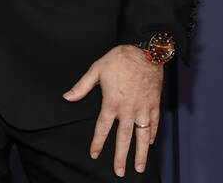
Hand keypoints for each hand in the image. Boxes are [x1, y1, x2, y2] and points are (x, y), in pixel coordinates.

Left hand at [63, 45, 162, 176]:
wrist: (146, 51)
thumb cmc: (120, 59)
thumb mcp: (96, 69)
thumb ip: (82, 86)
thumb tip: (67, 97)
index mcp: (112, 102)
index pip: (103, 128)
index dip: (97, 142)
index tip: (94, 154)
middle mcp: (128, 109)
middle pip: (123, 139)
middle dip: (120, 157)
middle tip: (119, 172)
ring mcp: (143, 108)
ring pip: (142, 136)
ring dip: (140, 153)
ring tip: (139, 167)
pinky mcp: (154, 105)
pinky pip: (154, 124)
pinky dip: (152, 135)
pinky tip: (150, 144)